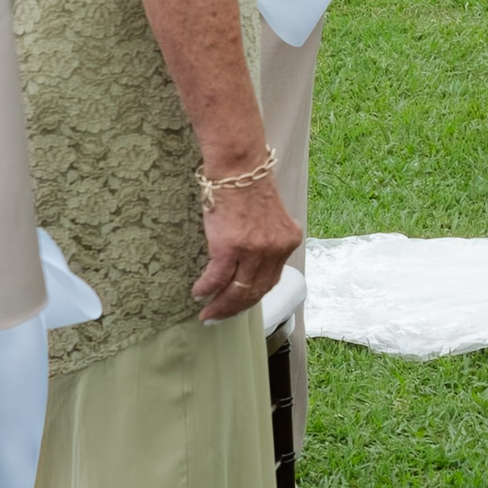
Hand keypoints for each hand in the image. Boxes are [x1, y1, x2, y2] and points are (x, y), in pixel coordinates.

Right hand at [192, 178, 302, 323]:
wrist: (238, 170)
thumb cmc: (249, 190)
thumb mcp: (271, 219)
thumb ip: (268, 242)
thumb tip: (253, 267)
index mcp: (288, 241)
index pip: (271, 280)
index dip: (253, 297)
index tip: (239, 308)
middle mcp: (276, 248)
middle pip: (256, 290)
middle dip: (235, 308)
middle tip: (218, 318)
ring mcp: (255, 250)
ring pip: (237, 289)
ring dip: (221, 306)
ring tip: (208, 314)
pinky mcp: (231, 247)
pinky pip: (217, 278)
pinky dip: (207, 288)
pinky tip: (199, 293)